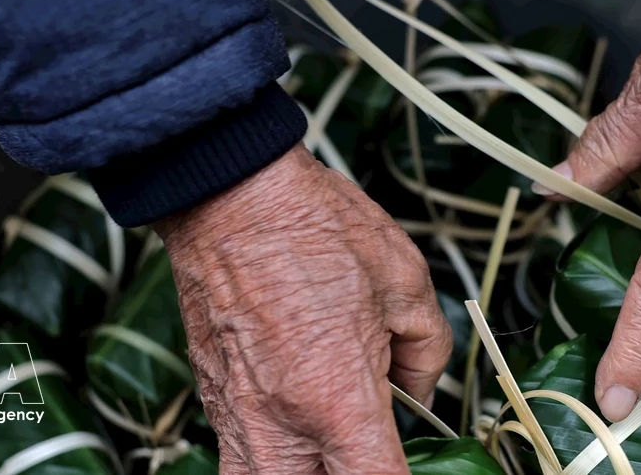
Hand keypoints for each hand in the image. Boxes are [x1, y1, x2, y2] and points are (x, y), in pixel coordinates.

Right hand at [155, 145, 451, 473]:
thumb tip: (421, 387)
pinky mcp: (212, 396)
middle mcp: (281, 422)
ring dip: (301, 473)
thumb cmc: (313, 226)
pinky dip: (271, 455)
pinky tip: (298, 426)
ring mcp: (237, 414)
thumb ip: (427, 350)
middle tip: (369, 453)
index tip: (418, 465)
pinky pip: (238, 454)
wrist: (229, 193)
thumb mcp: (405, 279)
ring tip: (331, 447)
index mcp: (338, 399)